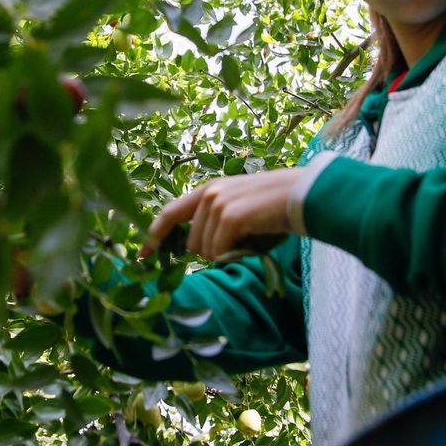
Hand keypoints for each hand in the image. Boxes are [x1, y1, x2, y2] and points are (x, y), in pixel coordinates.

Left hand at [138, 168, 302, 259]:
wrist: (304, 197)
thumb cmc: (274, 209)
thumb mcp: (238, 210)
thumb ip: (214, 224)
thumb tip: (198, 252)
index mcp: (207, 190)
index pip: (169, 213)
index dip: (153, 235)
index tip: (142, 255)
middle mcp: (208, 193)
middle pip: (190, 243)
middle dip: (209, 254)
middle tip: (236, 246)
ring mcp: (218, 203)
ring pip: (203, 250)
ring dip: (224, 254)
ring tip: (249, 239)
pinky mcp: (229, 216)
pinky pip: (218, 252)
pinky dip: (233, 255)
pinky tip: (251, 243)